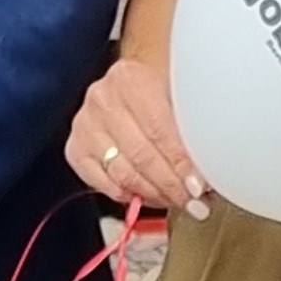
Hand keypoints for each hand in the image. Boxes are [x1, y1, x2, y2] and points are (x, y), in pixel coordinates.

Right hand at [70, 56, 207, 217]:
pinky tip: (145, 195)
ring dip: (152, 194)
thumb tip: (204, 174)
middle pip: (141, 156)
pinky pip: (101, 182)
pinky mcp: (76, 147)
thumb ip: (192, 128)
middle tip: (191, 201)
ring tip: (174, 200)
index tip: (198, 186)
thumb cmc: (160, 88)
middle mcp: (103, 100)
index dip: (181, 164)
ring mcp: (86, 125)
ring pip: (122, 173)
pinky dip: (126, 194)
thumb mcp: (180, 94)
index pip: (159, 131)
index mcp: (131, 80)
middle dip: (170, 185)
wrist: (133, 79)